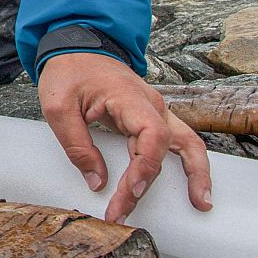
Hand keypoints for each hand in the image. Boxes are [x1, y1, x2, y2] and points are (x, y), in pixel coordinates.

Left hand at [37, 52, 212, 224]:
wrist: (76, 48)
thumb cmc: (68, 72)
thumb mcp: (57, 107)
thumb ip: (77, 146)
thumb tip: (97, 182)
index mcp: (130, 98)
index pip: (152, 136)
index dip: (145, 167)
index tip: (131, 190)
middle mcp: (152, 105)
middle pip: (173, 146)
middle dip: (153, 183)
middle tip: (130, 210)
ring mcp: (156, 111)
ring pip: (188, 144)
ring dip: (196, 174)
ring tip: (200, 203)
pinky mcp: (151, 119)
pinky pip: (174, 144)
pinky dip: (184, 166)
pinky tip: (189, 187)